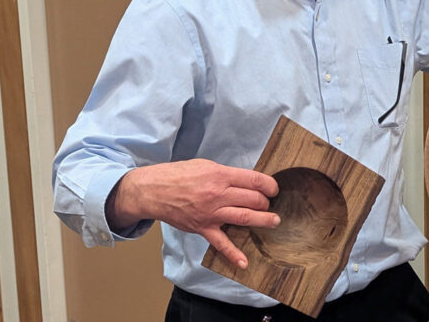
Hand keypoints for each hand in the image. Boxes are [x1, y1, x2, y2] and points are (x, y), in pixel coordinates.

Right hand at [107, 158, 278, 268]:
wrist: (154, 190)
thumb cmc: (179, 175)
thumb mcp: (206, 166)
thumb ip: (226, 174)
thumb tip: (246, 181)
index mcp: (220, 175)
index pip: (253, 180)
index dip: (269, 185)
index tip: (274, 189)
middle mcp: (218, 194)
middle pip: (253, 199)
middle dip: (266, 202)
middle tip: (270, 204)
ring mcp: (211, 213)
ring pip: (244, 217)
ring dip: (263, 220)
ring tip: (274, 221)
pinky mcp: (203, 228)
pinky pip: (221, 243)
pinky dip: (233, 254)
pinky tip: (244, 262)